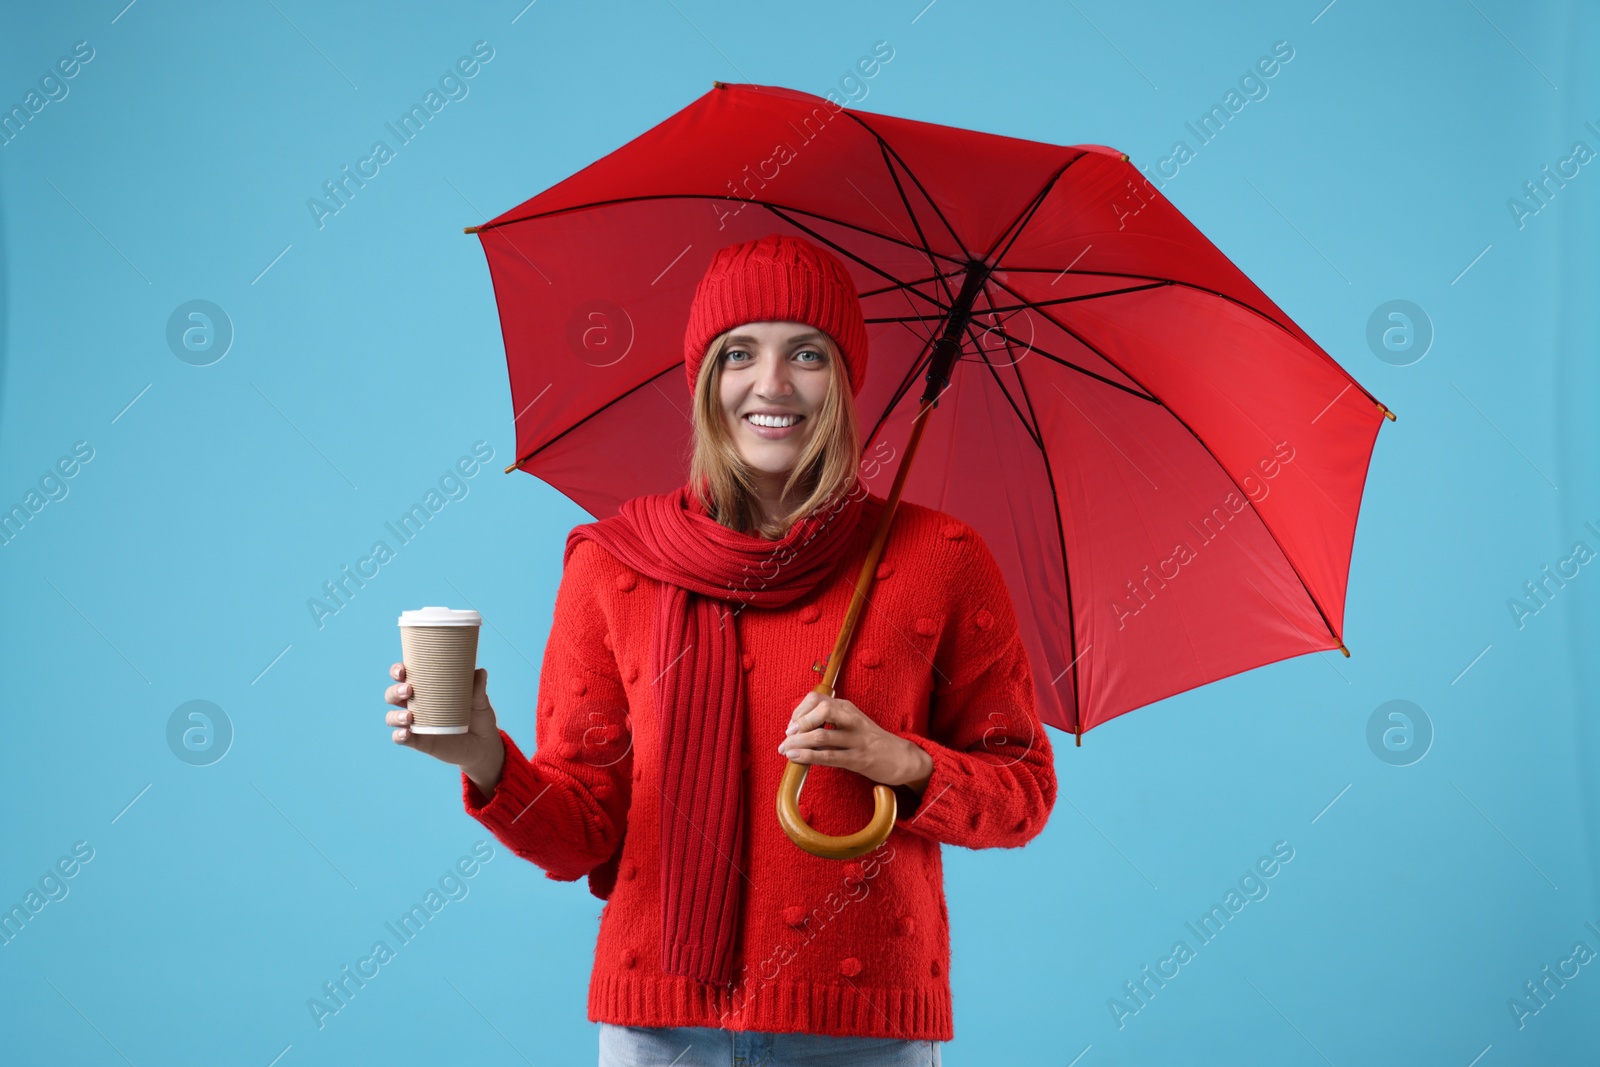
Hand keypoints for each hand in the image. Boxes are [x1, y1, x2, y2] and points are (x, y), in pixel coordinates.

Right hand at [384, 663, 504, 791]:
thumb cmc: (478, 717)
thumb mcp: (479, 702)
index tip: (402, 670)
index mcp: (427, 690)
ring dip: (395, 716)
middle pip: (393, 695)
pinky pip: (401, 739)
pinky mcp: (420, 742)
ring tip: (409, 716)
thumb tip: (480, 671)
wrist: (484, 745)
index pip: (404, 677)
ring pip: (392, 718)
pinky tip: (406, 733)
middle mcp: (416, 706)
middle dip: (395, 691)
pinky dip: (399, 736)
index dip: (397, 671)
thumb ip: (478, 688)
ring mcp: (416, 724)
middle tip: (409, 690)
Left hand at [777, 690, 931, 788]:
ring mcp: (855, 739)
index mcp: (847, 707)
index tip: (792, 726)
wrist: (900, 757)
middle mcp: (851, 719)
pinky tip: (795, 758)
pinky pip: (828, 756)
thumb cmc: (869, 740)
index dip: (800, 711)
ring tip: (784, 750)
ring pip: (821, 735)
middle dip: (799, 722)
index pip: (817, 699)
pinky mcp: (857, 758)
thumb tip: (795, 727)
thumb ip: (828, 720)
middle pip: (822, 710)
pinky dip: (807, 756)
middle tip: (788, 735)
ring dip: (797, 743)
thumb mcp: (850, 722)